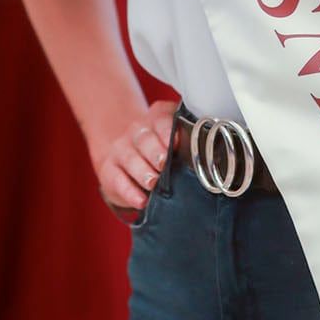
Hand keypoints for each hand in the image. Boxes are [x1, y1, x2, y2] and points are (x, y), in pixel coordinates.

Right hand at [92, 97, 177, 216]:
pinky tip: (141, 201)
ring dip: (142, 171)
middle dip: (155, 151)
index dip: (168, 130)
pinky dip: (129, 192)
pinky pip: (117, 180)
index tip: (177, 142)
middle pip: (144, 138)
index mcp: (157, 119)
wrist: (124, 152)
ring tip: (153, 182)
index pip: (161, 118)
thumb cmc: (160, 148)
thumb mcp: (173, 139)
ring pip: (130, 158)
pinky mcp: (109, 170)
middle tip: (164, 164)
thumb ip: (188, 143)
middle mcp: (137, 131)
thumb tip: (210, 158)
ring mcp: (121, 149)